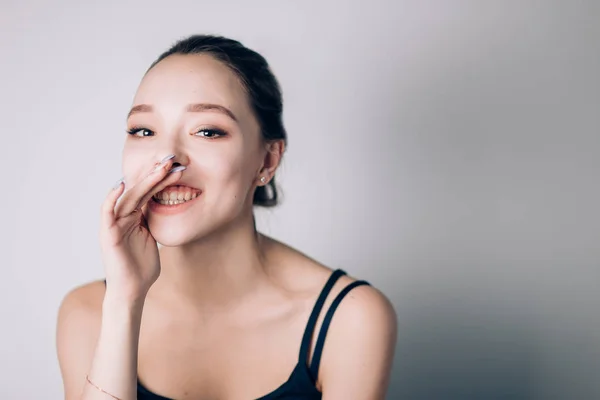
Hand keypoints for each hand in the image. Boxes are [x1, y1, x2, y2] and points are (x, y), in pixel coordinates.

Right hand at [99, 154, 184, 301]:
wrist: (133, 290)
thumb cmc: (143, 267)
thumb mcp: (154, 237)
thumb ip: (155, 220)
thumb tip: (169, 203)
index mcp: (135, 216)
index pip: (149, 192)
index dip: (162, 179)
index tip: (178, 167)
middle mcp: (123, 216)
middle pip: (140, 190)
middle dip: (155, 174)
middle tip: (171, 160)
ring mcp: (114, 224)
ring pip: (128, 197)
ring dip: (143, 181)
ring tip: (159, 168)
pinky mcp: (108, 234)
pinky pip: (107, 212)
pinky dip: (112, 198)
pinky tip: (121, 185)